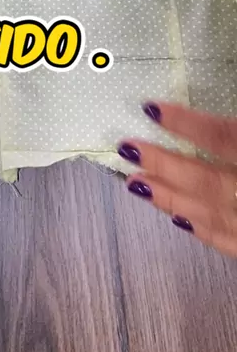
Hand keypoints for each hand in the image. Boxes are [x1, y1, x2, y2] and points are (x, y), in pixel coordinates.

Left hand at [118, 102, 236, 256]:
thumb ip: (234, 129)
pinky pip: (227, 243)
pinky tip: (176, 218)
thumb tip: (222, 109)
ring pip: (211, 215)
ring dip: (170, 199)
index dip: (186, 123)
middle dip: (164, 165)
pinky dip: (201, 230)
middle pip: (207, 180)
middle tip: (126, 148)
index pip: (222, 137)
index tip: (150, 108)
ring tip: (135, 183)